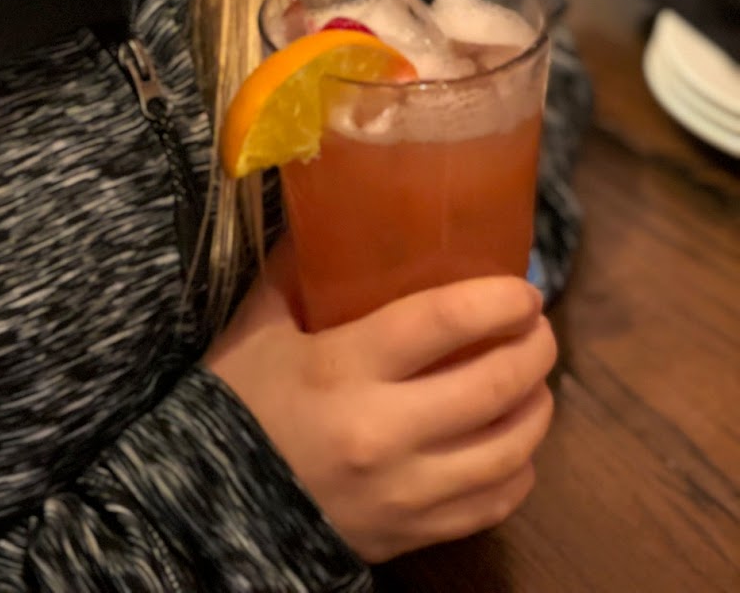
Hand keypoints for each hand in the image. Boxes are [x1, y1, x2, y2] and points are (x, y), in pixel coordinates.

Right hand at [203, 244, 556, 562]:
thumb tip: (335, 212)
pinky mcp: (413, 534)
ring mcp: (404, 491)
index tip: (523, 287)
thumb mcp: (258, 326)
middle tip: (537, 326)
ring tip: (533, 381)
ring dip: (536, 408)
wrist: (209, 509)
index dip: (497, 300)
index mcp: (342, 368)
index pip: (441, 323)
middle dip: (533, 349)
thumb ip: (297, 270)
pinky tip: (512, 442)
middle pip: (492, 385)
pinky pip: (495, 503)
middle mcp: (383, 432)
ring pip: (509, 450)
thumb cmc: (238, 402)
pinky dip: (518, 469)